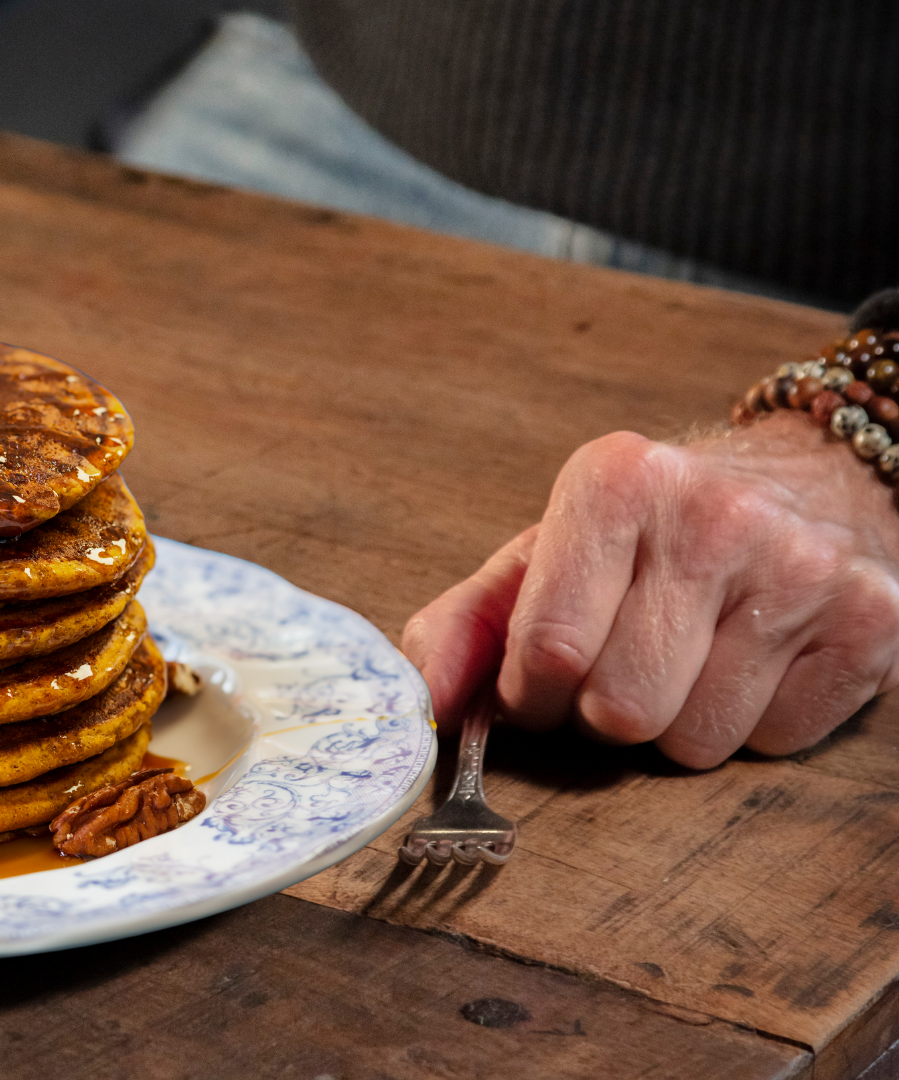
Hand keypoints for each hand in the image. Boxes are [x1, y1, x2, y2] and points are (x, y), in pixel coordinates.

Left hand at [402, 411, 898, 766]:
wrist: (811, 478)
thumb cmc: (649, 535)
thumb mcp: (542, 554)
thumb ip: (462, 626)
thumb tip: (422, 707)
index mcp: (615, 483)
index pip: (549, 650)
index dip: (529, 694)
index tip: (538, 682)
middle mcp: (714, 515)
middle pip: (620, 710)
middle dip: (602, 712)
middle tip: (621, 666)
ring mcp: (803, 568)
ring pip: (696, 741)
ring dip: (675, 724)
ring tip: (689, 659)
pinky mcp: (874, 621)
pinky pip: (775, 742)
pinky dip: (751, 724)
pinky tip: (753, 661)